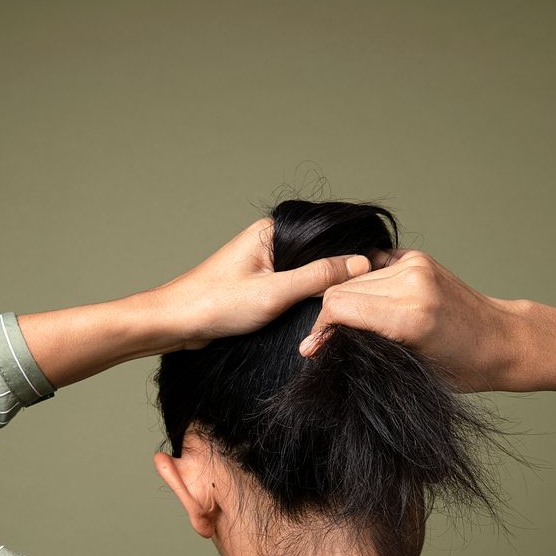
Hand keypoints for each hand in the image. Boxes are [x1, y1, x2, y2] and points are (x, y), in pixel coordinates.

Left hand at [147, 217, 371, 349]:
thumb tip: (360, 264)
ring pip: (309, 273)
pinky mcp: (261, 285)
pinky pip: (296, 287)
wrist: (175, 324)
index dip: (355, 253)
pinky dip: (309, 299)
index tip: (380, 272)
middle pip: (321, 254)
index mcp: (274, 231)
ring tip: (347, 305)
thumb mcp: (275, 292)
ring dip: (325, 289)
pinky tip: (320, 313)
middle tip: (366, 295)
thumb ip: (318, 277)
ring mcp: (266, 263)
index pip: (328, 235)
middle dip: (342, 274)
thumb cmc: (214, 304)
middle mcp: (271, 241)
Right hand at [299, 248, 526, 393]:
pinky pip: (372, 269)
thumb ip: (362, 349)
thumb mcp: (407, 369)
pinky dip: (364, 288)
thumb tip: (315, 345)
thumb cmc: (461, 368)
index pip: (338, 307)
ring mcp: (416, 265)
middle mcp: (412, 282)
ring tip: (353, 329)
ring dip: (347, 303)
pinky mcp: (418, 258)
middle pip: (341, 290)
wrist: (503, 341)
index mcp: (410, 314)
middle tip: (328, 345)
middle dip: (330, 318)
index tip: (315, 351)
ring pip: (353, 279)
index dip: (321, 331)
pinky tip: (370, 307)